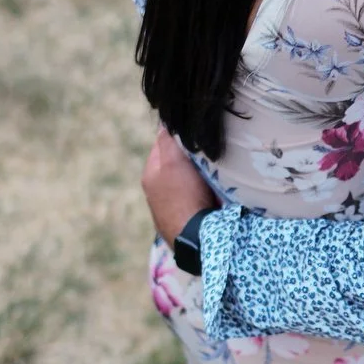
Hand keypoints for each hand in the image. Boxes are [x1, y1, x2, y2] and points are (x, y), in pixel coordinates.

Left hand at [142, 128, 217, 244]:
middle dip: (189, 157)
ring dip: (198, 177)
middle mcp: (156, 193)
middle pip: (175, 164)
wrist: (197, 238)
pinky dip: (202, 194)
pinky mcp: (183, 222)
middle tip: (207, 152)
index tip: (196, 132)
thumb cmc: (184, 197)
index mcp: (150, 175)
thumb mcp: (174, 162)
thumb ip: (167, 141)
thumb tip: (164, 124)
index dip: (178, 135)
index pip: (162, 144)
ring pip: (186, 182)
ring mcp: (169, 210)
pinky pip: (194, 199)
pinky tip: (213, 195)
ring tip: (213, 173)